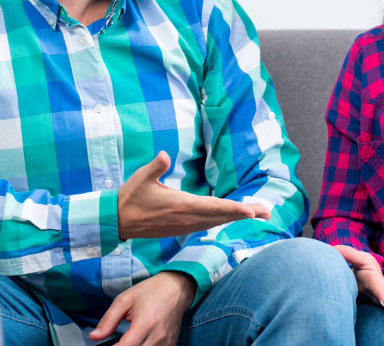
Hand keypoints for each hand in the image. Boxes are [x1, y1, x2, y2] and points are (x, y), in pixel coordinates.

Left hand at [89, 271, 195, 345]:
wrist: (177, 288)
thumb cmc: (151, 291)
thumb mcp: (125, 300)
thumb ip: (108, 320)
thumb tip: (94, 336)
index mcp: (145, 324)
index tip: (107, 345)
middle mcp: (157, 337)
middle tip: (117, 342)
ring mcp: (166, 343)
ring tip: (128, 340)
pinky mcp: (171, 345)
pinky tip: (140, 342)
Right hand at [117, 151, 270, 238]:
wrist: (117, 221)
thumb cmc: (130, 197)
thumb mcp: (141, 178)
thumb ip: (155, 166)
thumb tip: (163, 155)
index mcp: (181, 205)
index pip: (213, 208)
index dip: (234, 209)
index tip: (252, 211)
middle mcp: (187, 218)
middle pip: (222, 216)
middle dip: (245, 213)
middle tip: (267, 211)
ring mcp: (184, 225)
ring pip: (216, 221)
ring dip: (236, 217)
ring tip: (256, 213)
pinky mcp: (181, 228)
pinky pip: (207, 224)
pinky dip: (223, 220)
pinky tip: (230, 217)